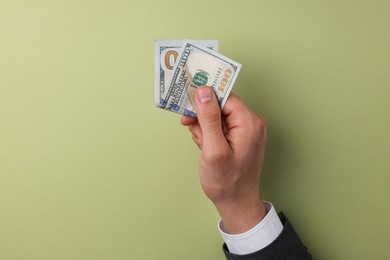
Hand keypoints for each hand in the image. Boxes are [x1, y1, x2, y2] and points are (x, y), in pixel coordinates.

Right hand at [181, 86, 266, 233]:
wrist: (236, 203)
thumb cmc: (227, 182)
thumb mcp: (214, 149)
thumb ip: (209, 118)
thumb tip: (204, 91)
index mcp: (249, 123)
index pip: (225, 97)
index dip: (205, 99)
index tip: (188, 104)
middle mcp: (251, 123)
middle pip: (221, 104)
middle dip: (203, 116)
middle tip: (192, 129)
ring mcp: (246, 130)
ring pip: (217, 115)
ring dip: (204, 127)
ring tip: (203, 144)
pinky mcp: (240, 136)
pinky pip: (220, 125)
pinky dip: (209, 134)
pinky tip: (206, 146)